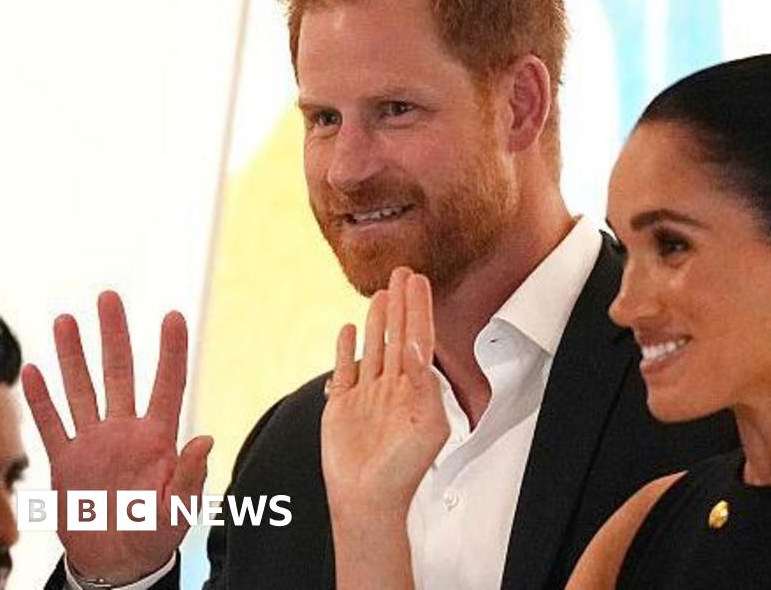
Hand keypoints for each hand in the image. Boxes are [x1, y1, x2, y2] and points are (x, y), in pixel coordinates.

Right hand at [21, 291, 212, 583]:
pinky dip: (41, 400)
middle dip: (114, 335)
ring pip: (82, 389)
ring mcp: (94, 443)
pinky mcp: (66, 461)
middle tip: (108, 297)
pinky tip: (35, 370)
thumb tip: (205, 439)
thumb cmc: (155, 536)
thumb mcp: (178, 510)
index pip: (167, 384)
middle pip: (119, 373)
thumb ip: (190, 476)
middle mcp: (125, 431)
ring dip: (73, 355)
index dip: (171, 351)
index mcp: (157, 439)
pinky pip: (52, 424)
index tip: (173, 316)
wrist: (117, 560)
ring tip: (66, 319)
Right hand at [322, 268, 447, 522]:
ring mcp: (368, 395)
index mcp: (417, 390)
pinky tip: (350, 329)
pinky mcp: (342, 405)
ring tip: (381, 292)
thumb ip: (426, 385)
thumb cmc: (402, 471)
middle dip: (401, 304)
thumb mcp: (429, 425)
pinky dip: (346, 349)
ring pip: (375, 347)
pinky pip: (345, 369)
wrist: (367, 499)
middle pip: (398, 335)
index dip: (419, 308)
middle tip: (403, 272)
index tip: (418, 282)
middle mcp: (393, 388)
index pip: (420, 339)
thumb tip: (420, 349)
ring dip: (378, 319)